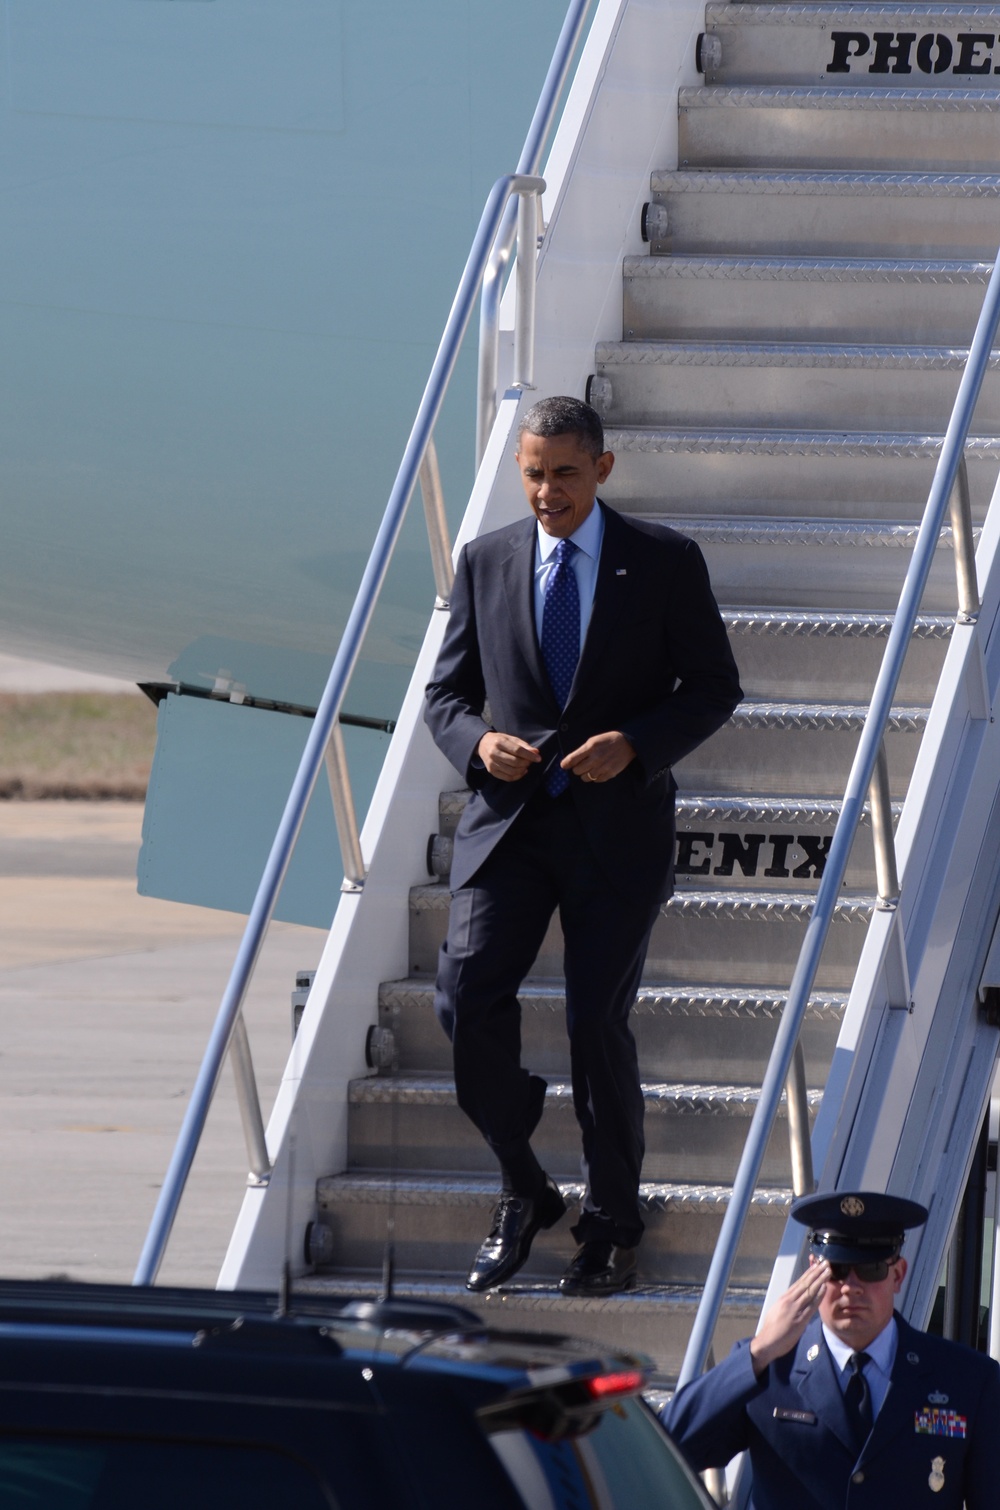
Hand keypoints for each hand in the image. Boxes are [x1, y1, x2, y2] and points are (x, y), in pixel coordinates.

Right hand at [477, 731, 540, 781]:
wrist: (482, 744)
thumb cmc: (499, 740)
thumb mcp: (511, 738)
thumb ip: (523, 745)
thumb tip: (536, 752)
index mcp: (500, 742)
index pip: (517, 750)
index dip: (529, 755)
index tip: (538, 758)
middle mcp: (494, 753)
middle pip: (515, 762)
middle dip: (526, 763)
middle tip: (530, 761)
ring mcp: (492, 763)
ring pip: (512, 771)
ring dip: (523, 770)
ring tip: (526, 766)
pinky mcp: (491, 771)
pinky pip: (507, 777)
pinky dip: (517, 776)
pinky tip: (522, 771)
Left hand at [561, 731, 636, 783]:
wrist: (627, 743)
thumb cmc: (608, 740)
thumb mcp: (593, 740)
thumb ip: (582, 750)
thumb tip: (569, 761)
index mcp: (590, 747)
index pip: (572, 759)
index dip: (566, 764)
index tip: (564, 765)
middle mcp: (596, 758)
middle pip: (577, 771)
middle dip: (577, 768)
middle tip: (581, 765)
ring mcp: (603, 767)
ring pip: (585, 778)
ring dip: (585, 774)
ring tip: (590, 769)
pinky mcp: (610, 774)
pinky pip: (596, 781)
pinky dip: (595, 777)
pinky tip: (598, 771)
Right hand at [749, 1261, 830, 1376]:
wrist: (767, 1342)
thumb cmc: (771, 1329)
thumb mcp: (777, 1311)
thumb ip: (787, 1304)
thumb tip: (794, 1299)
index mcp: (784, 1298)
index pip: (799, 1282)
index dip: (809, 1273)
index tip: (816, 1265)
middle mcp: (790, 1300)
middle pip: (805, 1283)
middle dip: (816, 1272)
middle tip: (825, 1263)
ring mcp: (795, 1309)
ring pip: (809, 1291)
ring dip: (820, 1280)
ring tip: (828, 1271)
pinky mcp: (800, 1320)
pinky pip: (811, 1306)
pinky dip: (818, 1296)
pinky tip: (824, 1288)